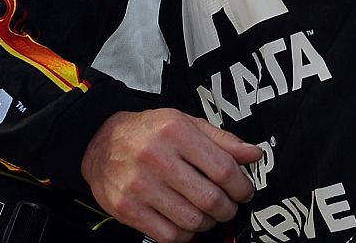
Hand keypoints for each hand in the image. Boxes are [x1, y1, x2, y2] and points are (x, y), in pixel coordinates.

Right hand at [81, 108, 261, 242]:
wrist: (100, 142)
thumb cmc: (149, 132)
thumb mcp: (187, 123)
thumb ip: (223, 140)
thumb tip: (254, 155)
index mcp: (176, 132)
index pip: (223, 168)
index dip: (242, 186)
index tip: (245, 191)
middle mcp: (157, 158)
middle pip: (209, 198)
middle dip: (228, 208)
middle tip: (229, 206)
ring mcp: (139, 186)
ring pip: (191, 220)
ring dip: (208, 223)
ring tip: (208, 214)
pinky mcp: (127, 209)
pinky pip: (168, 235)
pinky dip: (185, 235)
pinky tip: (187, 223)